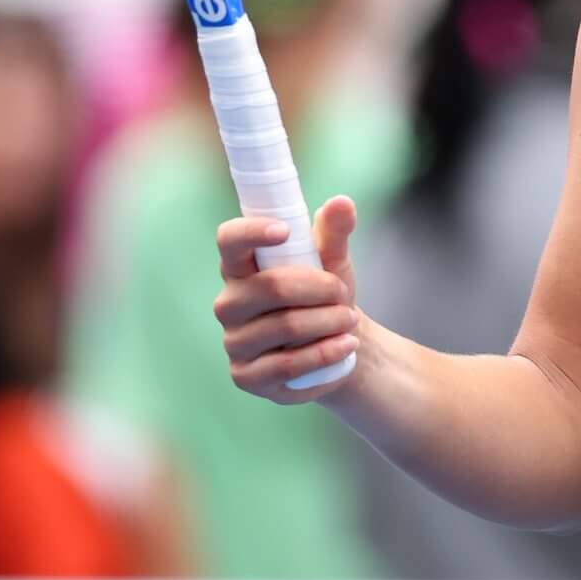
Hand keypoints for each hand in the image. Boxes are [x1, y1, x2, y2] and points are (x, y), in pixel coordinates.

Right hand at [213, 198, 363, 404]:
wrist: (337, 345)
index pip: (229, 241)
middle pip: (272, 287)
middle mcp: (229, 303)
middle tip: (344, 295)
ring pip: (287, 327)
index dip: (252, 232)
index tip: (284, 230)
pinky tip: (345, 347)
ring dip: (329, 323)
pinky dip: (325, 355)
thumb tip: (342, 202)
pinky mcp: (246, 377)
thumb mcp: (333, 260)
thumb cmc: (325, 295)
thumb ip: (335, 232)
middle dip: (320, 289)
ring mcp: (234, 342)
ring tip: (351, 322)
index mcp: (240, 267)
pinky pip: (288, 366)